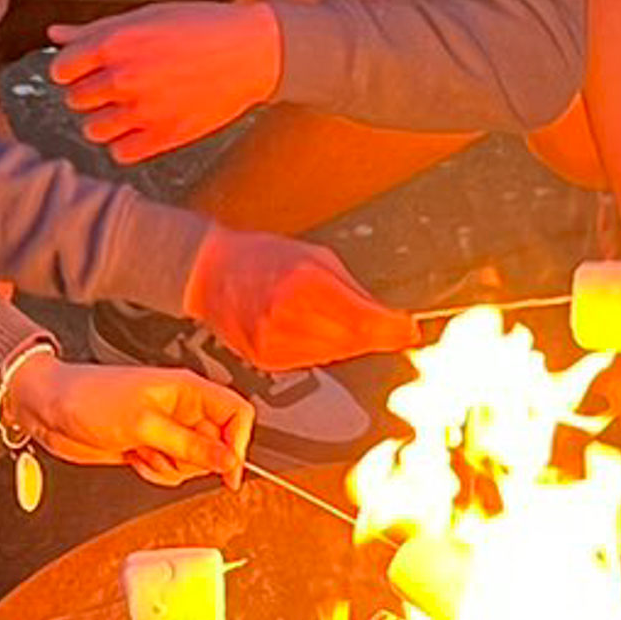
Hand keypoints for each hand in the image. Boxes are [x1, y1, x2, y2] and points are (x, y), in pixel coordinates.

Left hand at [4, 349, 252, 485]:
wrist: (49, 409)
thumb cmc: (89, 398)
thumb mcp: (145, 424)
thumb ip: (191, 445)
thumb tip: (229, 461)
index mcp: (187, 389)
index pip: (236, 413)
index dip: (239, 442)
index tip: (229, 468)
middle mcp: (181, 408)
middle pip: (217, 443)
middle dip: (194, 458)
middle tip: (166, 450)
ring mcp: (165, 429)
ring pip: (192, 462)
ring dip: (170, 466)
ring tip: (142, 449)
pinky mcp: (148, 447)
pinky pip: (169, 470)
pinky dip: (154, 471)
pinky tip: (133, 456)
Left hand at [48, 2, 284, 161]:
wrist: (251, 52)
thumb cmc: (198, 27)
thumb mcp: (144, 17)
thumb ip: (95, 30)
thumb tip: (54, 34)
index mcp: (114, 43)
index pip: (61, 70)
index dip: (72, 69)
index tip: (88, 69)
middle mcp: (123, 77)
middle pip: (75, 100)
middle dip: (90, 93)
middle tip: (116, 85)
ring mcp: (143, 110)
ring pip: (93, 130)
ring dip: (104, 120)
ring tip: (128, 107)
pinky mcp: (165, 136)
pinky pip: (121, 153)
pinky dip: (125, 143)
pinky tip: (141, 126)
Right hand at [183, 226, 413, 370]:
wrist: (211, 273)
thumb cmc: (260, 257)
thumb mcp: (316, 257)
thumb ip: (355, 289)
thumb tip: (389, 317)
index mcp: (304, 286)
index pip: (364, 322)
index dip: (394, 331)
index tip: (409, 331)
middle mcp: (289, 319)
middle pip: (354, 343)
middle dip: (375, 335)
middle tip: (387, 326)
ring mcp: (275, 344)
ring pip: (336, 356)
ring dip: (348, 342)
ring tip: (330, 316)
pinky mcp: (267, 361)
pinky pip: (313, 362)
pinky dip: (322, 349)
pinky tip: (310, 328)